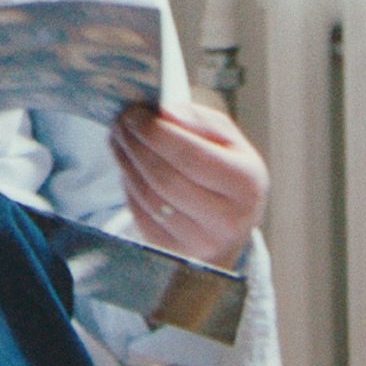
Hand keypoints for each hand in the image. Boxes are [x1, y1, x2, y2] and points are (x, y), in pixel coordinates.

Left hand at [108, 101, 268, 269]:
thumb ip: (198, 120)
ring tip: (119, 139)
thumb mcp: (226, 139)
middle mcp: (227, 219)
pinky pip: (141, 215)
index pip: (192, 156)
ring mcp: (200, 241)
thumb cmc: (227, 170)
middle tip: (121, 123)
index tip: (134, 114)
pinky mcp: (175, 251)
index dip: (156, 133)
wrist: (231, 222)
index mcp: (245, 183)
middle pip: (165, 178)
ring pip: (149, 198)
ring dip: (127, 163)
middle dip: (136, 146)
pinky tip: (127, 166)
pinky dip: (128, 186)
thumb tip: (165, 113)